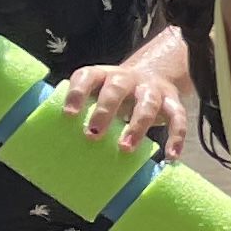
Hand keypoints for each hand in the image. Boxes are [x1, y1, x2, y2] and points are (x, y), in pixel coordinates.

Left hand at [56, 55, 188, 157]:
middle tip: (94, 134)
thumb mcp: (98, 93)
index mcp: (103, 75)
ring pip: (148, 102)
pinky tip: (171, 156)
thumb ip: (82, 110)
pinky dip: (176, 137)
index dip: (77, 93)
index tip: (69, 115)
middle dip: (106, 110)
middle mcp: (128, 78)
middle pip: (117, 88)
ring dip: (137, 125)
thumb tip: (52, 142)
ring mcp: (151, 89)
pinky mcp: (172, 101)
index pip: (87, 76)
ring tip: (126, 148)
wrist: (154, 73)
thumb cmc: (115, 94)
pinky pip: (177, 117)